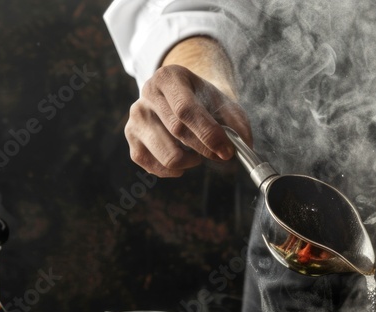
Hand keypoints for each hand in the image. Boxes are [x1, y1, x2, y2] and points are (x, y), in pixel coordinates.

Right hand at [125, 65, 252, 176]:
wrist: (188, 98)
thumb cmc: (208, 102)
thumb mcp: (226, 104)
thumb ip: (237, 125)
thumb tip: (243, 147)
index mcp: (169, 77)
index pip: (185, 110)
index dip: (208, 134)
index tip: (227, 151)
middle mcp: (147, 93)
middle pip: (177, 131)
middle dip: (205, 149)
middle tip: (221, 154)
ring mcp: (136, 116)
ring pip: (167, 154)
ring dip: (190, 161)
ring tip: (198, 154)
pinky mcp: (131, 138)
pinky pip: (152, 165)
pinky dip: (173, 170)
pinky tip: (183, 160)